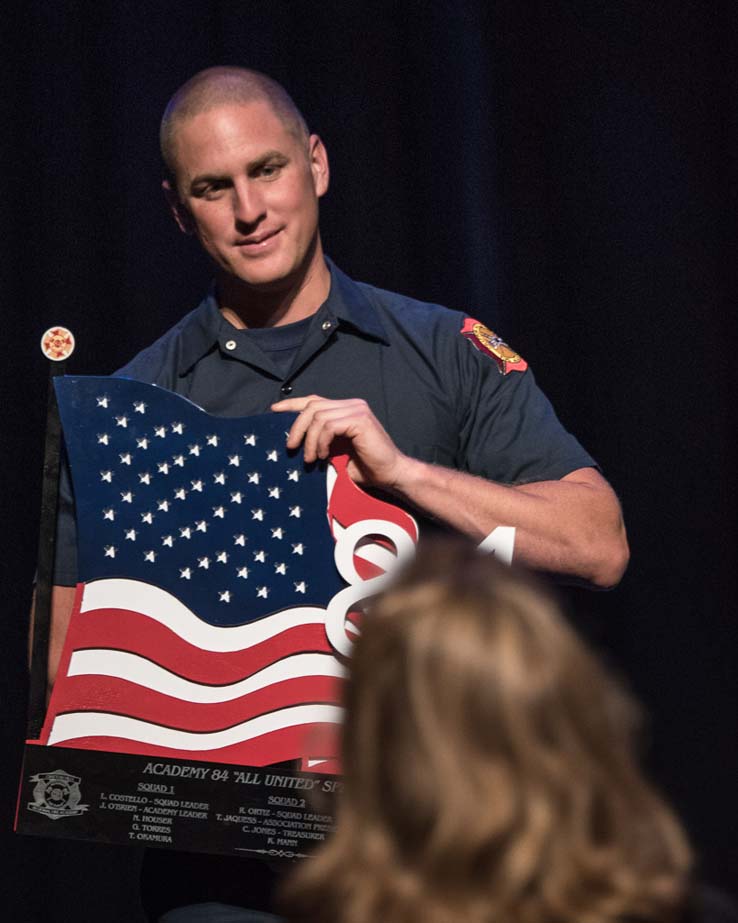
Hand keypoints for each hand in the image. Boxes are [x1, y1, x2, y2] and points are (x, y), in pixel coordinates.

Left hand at [271, 395, 410, 487]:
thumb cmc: (363, 467)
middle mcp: (351, 404)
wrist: (389, 475)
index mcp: (345, 409)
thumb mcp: (334, 451)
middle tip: (291, 448)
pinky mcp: (360, 419)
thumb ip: (319, 440)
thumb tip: (292, 439)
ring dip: (309, 439)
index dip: (292, 404)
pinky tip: (322, 456)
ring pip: (318, 416)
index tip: (273, 412)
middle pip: (312, 406)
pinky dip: (320, 441)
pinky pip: (329, 425)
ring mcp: (357, 410)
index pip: (313, 400)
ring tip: (310, 459)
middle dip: (296, 427)